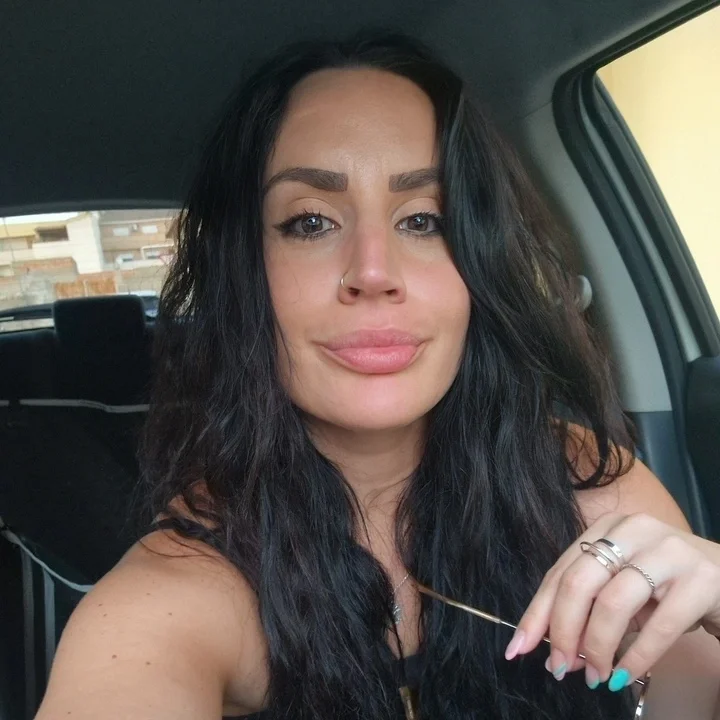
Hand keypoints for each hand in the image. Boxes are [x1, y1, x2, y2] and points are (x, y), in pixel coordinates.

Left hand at [505, 512, 719, 690]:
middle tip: (559, 667)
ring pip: (614, 602)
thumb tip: (550, 649)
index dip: (537, 612)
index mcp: (607, 526)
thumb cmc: (668, 585)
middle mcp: (634, 530)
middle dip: (563, 631)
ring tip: (593, 675)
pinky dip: (636, 656)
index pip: (561, 572)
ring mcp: (669, 550)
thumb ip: (587, 608)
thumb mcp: (622, 587)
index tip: (519, 647)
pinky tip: (624, 674)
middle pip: (580, 582)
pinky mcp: (700, 578)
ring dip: (597, 647)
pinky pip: (659, 625)